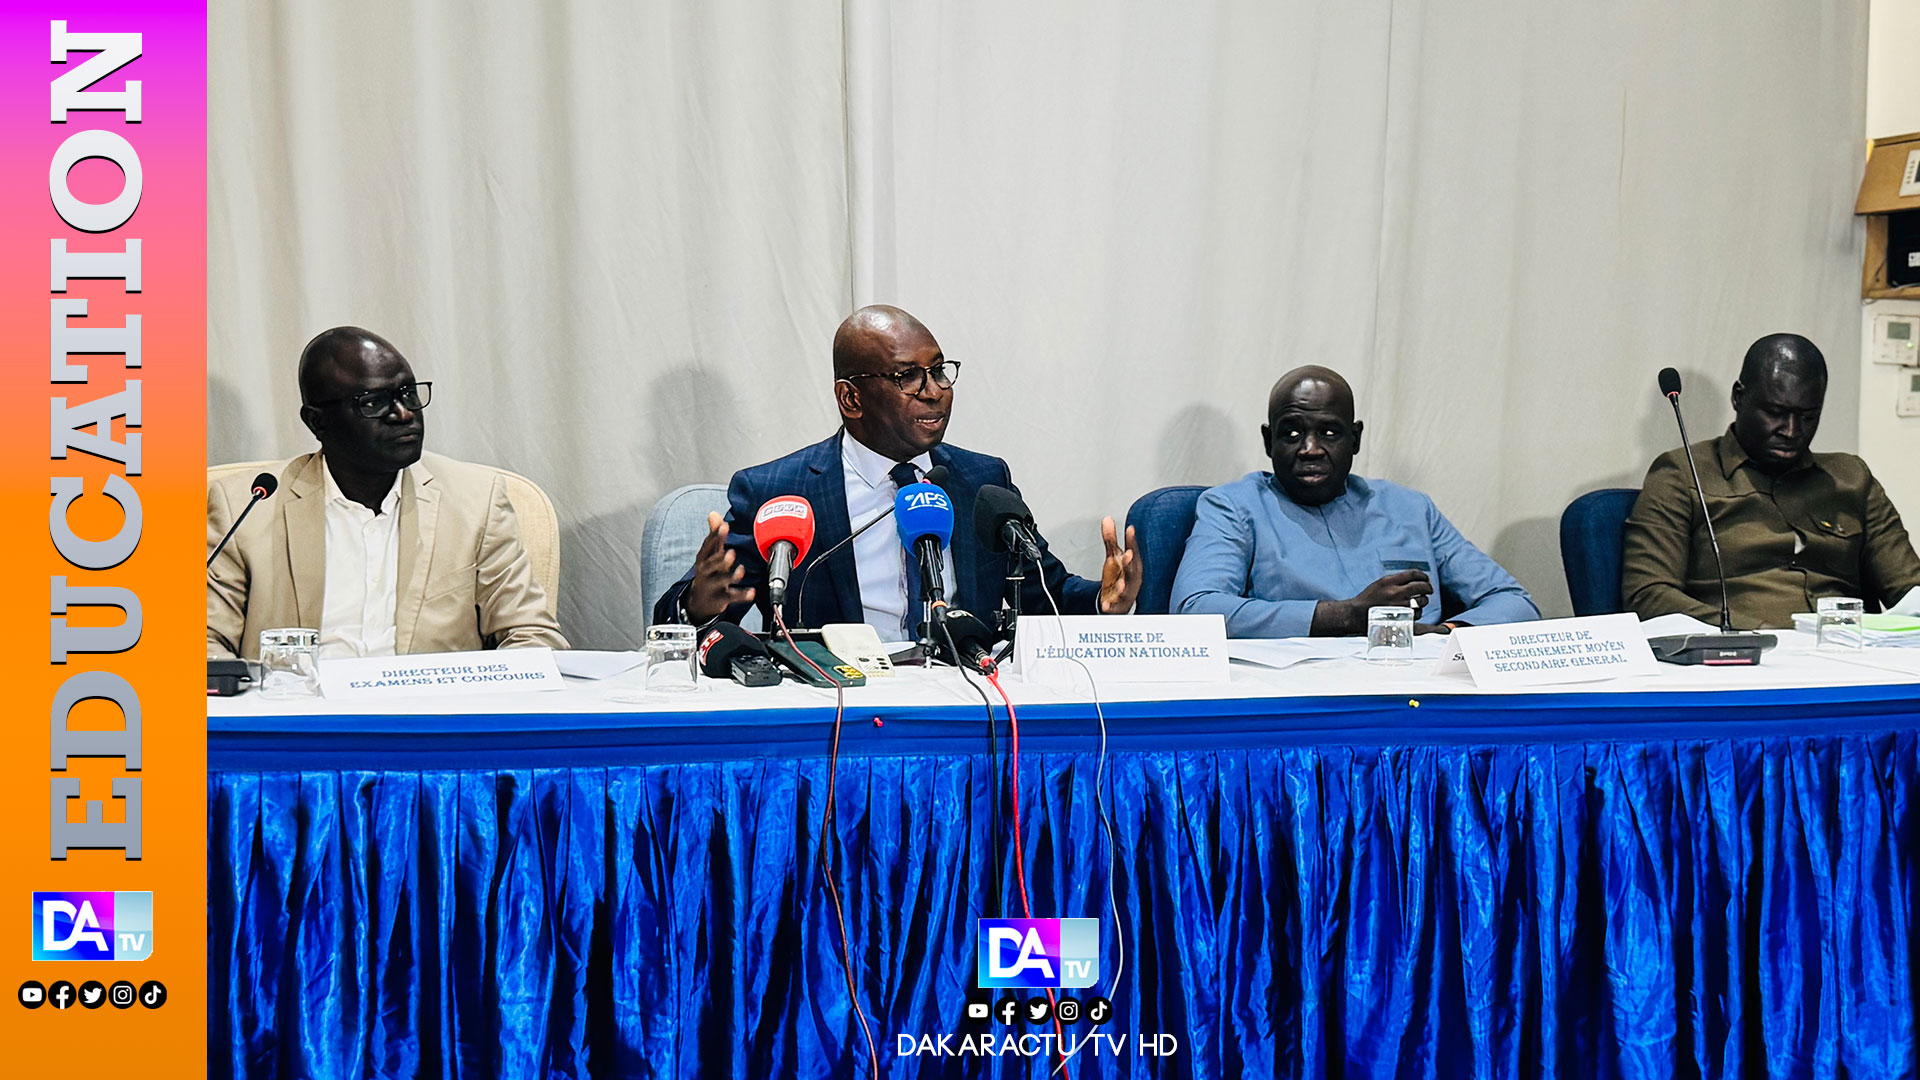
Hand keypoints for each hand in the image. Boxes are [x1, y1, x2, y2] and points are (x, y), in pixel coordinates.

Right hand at [683, 511, 754, 622]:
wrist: (698, 602)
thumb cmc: (709, 572)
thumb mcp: (710, 554)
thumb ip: (714, 535)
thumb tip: (713, 513)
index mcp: (703, 559)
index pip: (707, 546)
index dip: (715, 536)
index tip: (725, 526)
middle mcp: (705, 572)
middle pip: (710, 565)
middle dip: (720, 559)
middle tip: (731, 553)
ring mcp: (711, 587)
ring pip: (720, 581)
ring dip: (730, 576)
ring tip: (741, 571)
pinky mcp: (719, 600)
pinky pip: (730, 598)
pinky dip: (741, 595)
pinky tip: (752, 592)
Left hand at [1098, 517, 1142, 613]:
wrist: (1117, 600)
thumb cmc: (1119, 576)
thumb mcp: (1113, 556)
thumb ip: (1110, 539)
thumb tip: (1107, 519)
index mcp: (1133, 566)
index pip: (1134, 551)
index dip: (1132, 541)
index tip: (1130, 529)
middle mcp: (1132, 579)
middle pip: (1132, 570)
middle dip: (1130, 562)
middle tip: (1128, 554)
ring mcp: (1125, 593)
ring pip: (1126, 589)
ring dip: (1124, 586)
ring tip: (1121, 583)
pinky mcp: (1117, 605)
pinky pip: (1114, 606)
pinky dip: (1110, 607)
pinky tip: (1106, 606)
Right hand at [1312, 570, 1431, 634]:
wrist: (1357, 615)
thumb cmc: (1369, 599)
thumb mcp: (1380, 584)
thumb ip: (1396, 580)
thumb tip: (1416, 579)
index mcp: (1389, 581)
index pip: (1413, 574)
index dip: (1423, 576)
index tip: (1425, 579)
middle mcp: (1395, 592)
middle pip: (1422, 586)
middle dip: (1428, 588)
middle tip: (1429, 590)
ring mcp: (1399, 606)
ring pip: (1422, 601)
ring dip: (1423, 601)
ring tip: (1418, 602)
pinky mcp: (1402, 617)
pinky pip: (1418, 613)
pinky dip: (1417, 612)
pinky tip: (1412, 612)